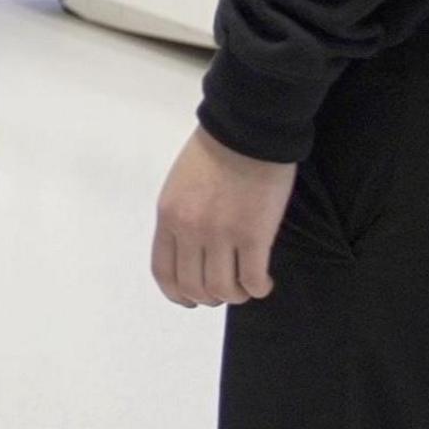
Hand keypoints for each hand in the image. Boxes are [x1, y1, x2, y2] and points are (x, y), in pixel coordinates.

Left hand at [150, 128, 298, 307]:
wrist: (248, 129)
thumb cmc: (217, 150)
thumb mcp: (181, 184)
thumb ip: (181, 216)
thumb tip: (190, 249)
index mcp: (169, 216)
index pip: (164, 272)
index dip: (177, 294)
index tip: (191, 299)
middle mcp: (190, 230)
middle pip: (193, 287)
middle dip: (210, 297)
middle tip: (227, 290)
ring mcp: (221, 234)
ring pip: (223, 290)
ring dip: (236, 295)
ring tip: (247, 285)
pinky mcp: (254, 234)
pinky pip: (253, 280)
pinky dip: (259, 288)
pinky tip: (264, 281)